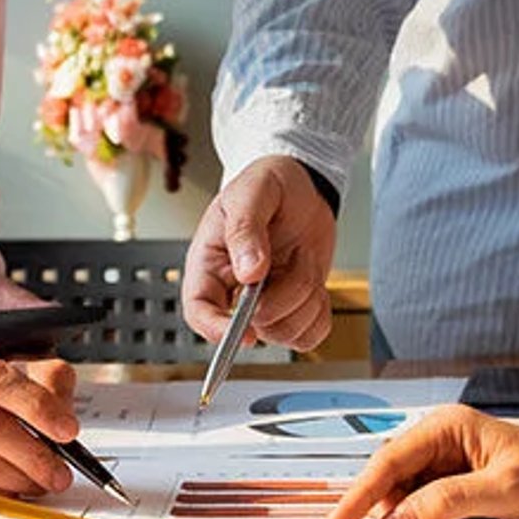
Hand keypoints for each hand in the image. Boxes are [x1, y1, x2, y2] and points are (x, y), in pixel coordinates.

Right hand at [183, 155, 337, 351]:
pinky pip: (308, 334)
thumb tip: (248, 272)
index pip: (199, 310)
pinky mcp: (292, 309)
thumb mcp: (253, 192)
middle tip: (289, 257)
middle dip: (282, 299)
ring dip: (304, 297)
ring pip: (285, 332)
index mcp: (210, 263)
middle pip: (252, 326)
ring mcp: (265, 303)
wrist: (303, 186)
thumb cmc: (269, 184)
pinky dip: (318, 311)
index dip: (217, 329)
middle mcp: (233, 290)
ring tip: (300, 259)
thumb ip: (245, 229)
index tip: (247, 331)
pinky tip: (313, 281)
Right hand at [327, 405, 518, 518]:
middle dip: (389, 511)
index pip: (388, 461)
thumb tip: (398, 518)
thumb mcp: (504, 490)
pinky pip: (426, 506)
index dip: (360, 494)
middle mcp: (441, 440)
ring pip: (406, 497)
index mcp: (446, 427)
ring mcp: (447, 462)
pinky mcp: (457, 483)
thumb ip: (447, 502)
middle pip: (391, 479)